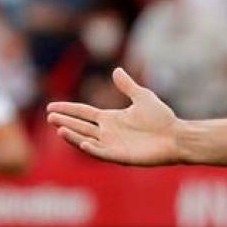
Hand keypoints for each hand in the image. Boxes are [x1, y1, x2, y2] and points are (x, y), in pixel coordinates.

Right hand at [45, 68, 182, 165]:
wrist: (176, 136)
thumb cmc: (162, 118)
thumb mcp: (143, 97)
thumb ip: (127, 86)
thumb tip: (116, 70)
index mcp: (111, 119)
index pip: (84, 113)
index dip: (68, 109)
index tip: (51, 107)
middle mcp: (108, 132)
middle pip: (80, 126)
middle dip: (65, 122)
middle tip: (50, 117)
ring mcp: (113, 145)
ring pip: (86, 140)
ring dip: (73, 136)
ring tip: (59, 128)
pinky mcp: (120, 156)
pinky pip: (102, 153)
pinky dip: (92, 149)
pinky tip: (83, 142)